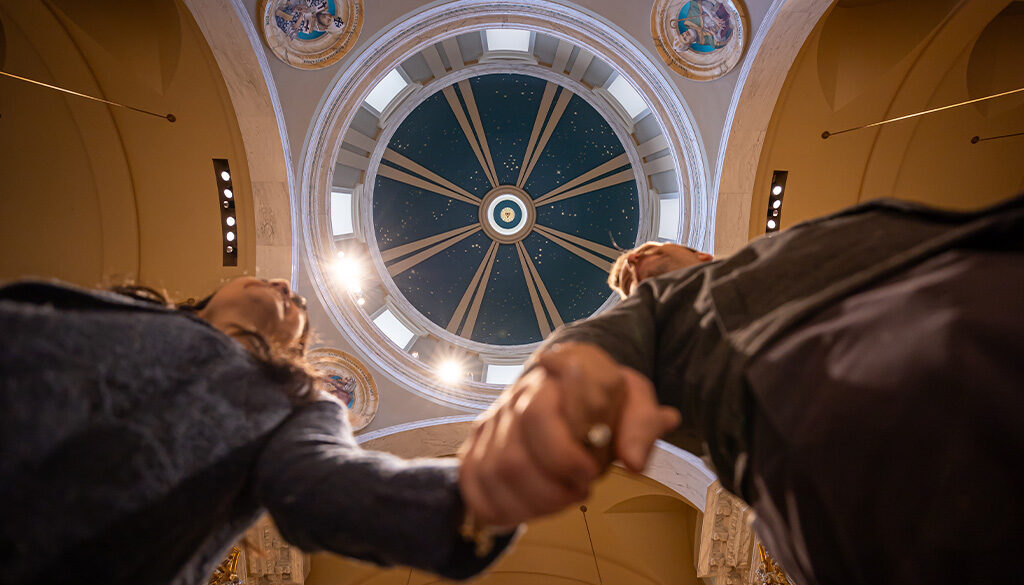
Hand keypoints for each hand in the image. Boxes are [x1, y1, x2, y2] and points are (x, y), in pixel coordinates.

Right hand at [457, 343, 679, 529]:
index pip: (538, 415)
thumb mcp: (635, 400)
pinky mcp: (478, 441)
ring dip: (531, 502)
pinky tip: (530, 508)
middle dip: (549, 489)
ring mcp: (494, 418)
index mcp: (552, 376)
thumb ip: (641, 425)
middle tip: (580, 491)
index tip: (589, 475)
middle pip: (513, 455)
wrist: (575, 387)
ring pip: (494, 474)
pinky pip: (472, 482)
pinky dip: (499, 506)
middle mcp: (517, 393)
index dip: (561, 455)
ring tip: (562, 499)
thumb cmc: (606, 400)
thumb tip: (634, 462)